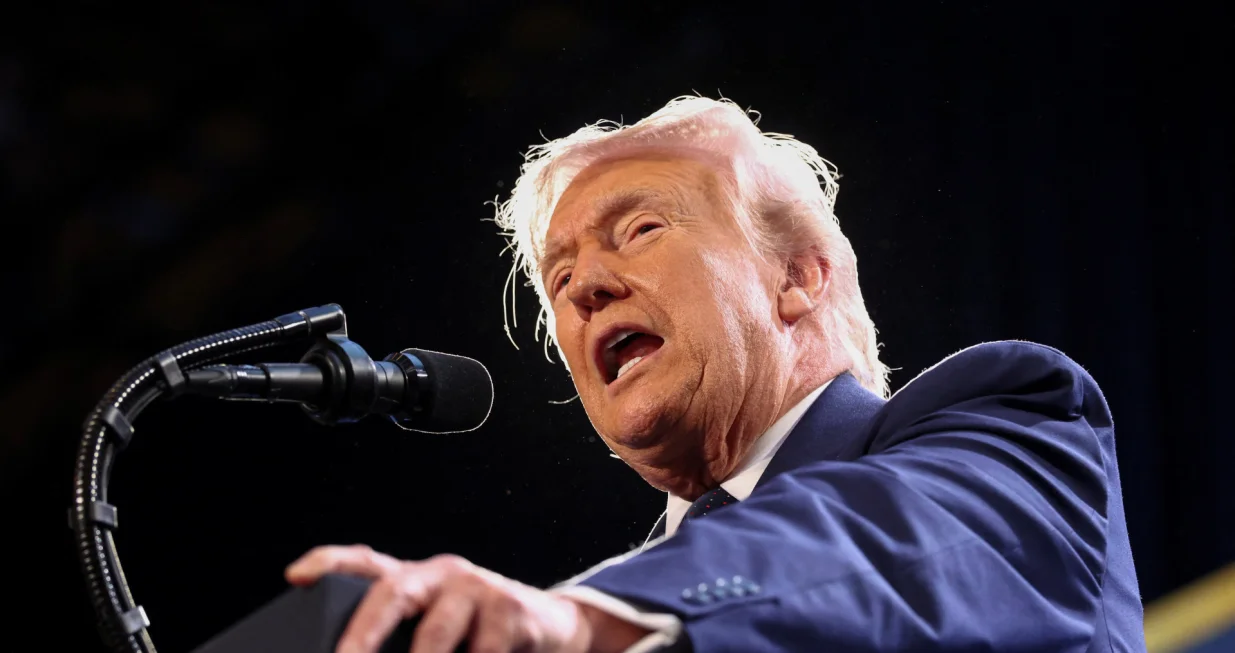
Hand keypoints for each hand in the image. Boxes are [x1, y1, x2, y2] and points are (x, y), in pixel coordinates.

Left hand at [286, 545, 649, 652]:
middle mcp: (441, 574)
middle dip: (363, 632)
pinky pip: (483, 651)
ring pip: (437, 631)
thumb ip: (398, 638)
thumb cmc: (476, 635)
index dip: (329, 562)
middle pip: (394, 589)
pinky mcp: (511, 609)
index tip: (295, 576)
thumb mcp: (435, 631)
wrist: (550, 627)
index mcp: (413, 579)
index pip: (363, 561)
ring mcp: (477, 587)